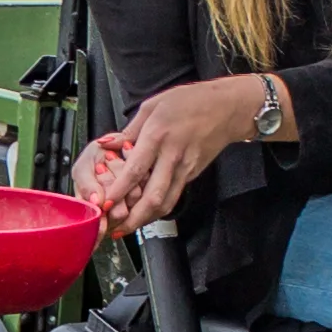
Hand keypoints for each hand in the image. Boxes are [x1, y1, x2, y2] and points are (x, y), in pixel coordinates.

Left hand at [69, 77, 266, 235]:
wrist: (226, 109)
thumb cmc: (189, 102)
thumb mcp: (153, 106)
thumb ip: (130, 130)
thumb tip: (107, 144)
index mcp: (158, 136)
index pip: (136, 170)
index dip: (119, 191)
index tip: (105, 204)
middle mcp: (172, 156)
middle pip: (153, 196)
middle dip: (133, 218)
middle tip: (116, 230)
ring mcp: (185, 168)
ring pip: (166, 202)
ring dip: (146, 219)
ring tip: (128, 228)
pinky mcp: (192, 174)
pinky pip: (174, 195)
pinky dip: (159, 208)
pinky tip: (145, 212)